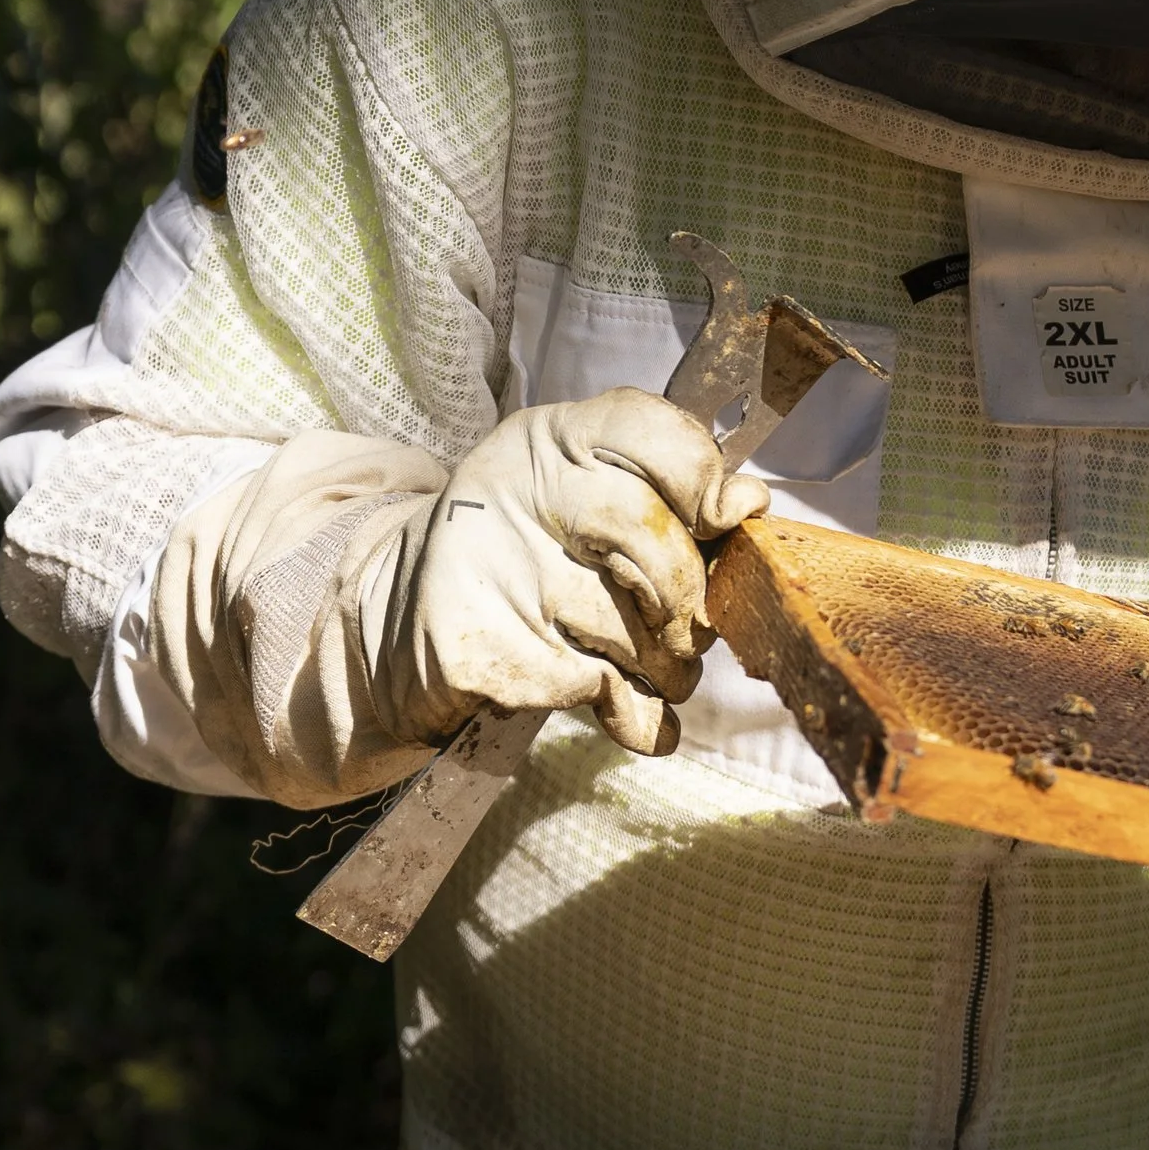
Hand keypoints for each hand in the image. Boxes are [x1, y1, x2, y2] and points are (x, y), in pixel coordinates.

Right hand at [375, 391, 766, 756]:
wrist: (401, 619)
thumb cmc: (526, 555)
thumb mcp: (583, 500)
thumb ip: (668, 496)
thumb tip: (747, 505)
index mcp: (553, 439)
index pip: (658, 439)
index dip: (708, 487)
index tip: (724, 524)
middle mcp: (517, 489)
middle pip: (659, 545)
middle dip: (694, 606)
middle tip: (691, 632)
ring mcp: (493, 567)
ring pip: (636, 632)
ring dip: (668, 670)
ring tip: (657, 670)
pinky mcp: (479, 646)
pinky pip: (595, 688)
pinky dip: (626, 710)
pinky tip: (616, 704)